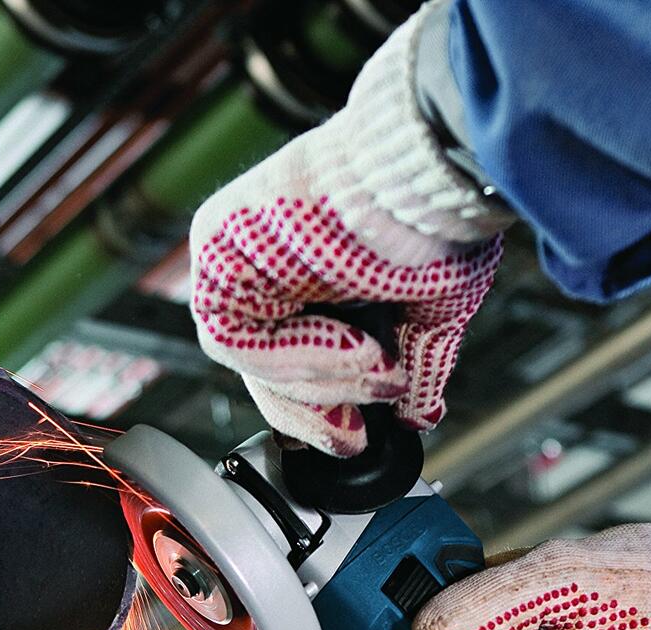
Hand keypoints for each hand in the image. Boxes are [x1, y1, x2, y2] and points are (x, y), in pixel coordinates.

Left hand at [188, 2, 510, 455]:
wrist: (424, 170)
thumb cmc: (434, 217)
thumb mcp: (430, 308)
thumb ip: (415, 362)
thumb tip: (418, 415)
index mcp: (304, 266)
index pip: (290, 357)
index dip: (323, 407)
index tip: (358, 437)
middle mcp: (261, 257)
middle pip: (262, 366)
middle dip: (313, 409)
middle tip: (356, 436)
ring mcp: (232, 251)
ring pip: (250, 360)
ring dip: (320, 380)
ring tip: (382, 367)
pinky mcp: (216, 247)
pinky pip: (236, 338)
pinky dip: (297, 357)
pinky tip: (355, 348)